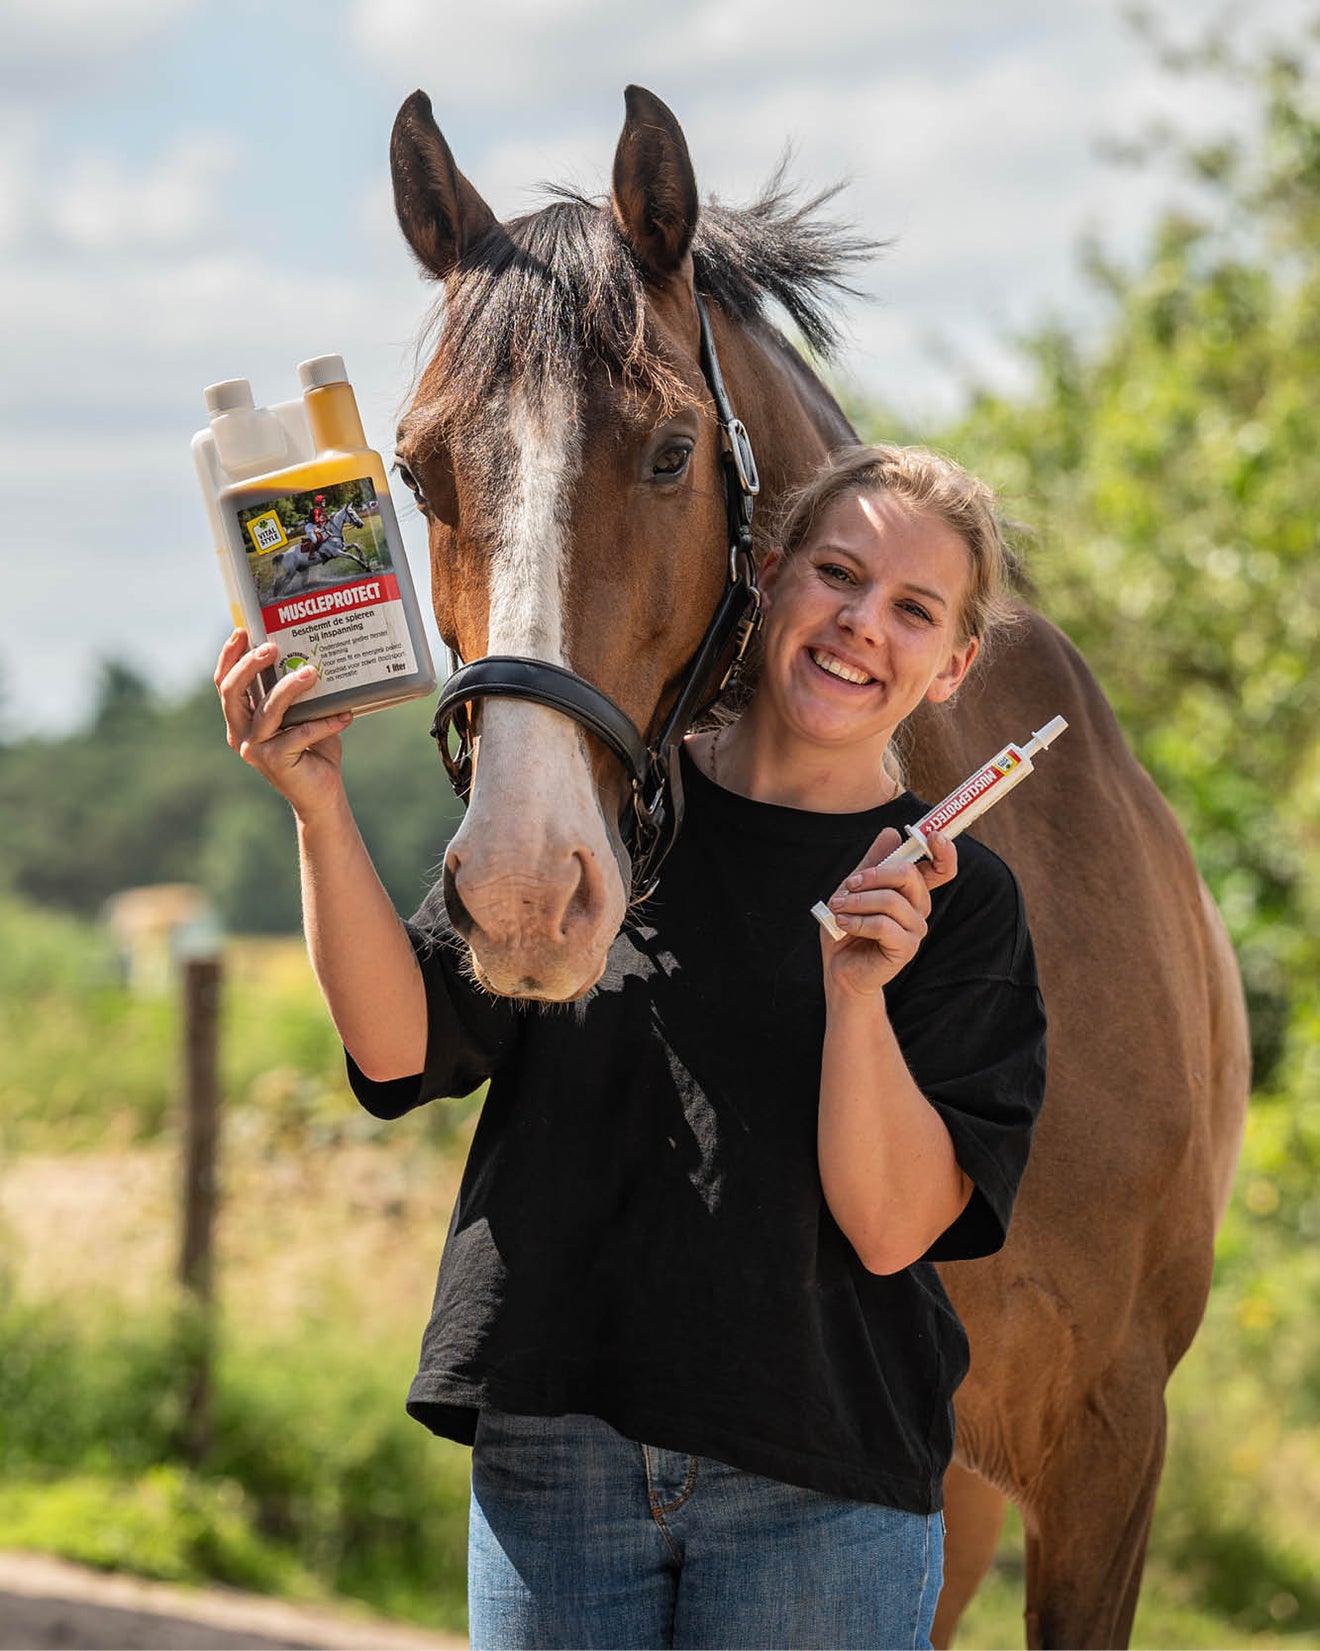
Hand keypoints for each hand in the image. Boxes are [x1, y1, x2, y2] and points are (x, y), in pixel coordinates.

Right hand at [215, 629, 352, 818]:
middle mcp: (240, 733)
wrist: (322, 795)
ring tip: (311, 672)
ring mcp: (254, 749)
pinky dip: (324, 723)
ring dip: (290, 688)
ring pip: (268, 710)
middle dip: (249, 665)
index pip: (225, 683)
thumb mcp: (303, 716)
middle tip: (270, 646)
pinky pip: (300, 733)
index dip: (229, 656)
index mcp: (241, 719)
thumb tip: (312, 656)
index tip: (241, 630)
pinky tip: (345, 715)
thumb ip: (297, 694)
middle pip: (232, 692)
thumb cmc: (314, 750)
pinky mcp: (275, 761)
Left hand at [821, 827, 956, 997]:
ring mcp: (915, 929)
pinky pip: (884, 925)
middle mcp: (919, 907)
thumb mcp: (854, 888)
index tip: (933, 835)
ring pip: (891, 900)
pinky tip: (842, 924)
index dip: (944, 850)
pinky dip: (857, 922)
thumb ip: (872, 862)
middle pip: (909, 875)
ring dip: (857, 901)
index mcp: (911, 890)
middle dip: (874, 874)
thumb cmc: (847, 926)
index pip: (940, 868)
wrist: (839, 967)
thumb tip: (892, 832)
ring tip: (837, 908)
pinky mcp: (906, 948)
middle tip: (848, 884)